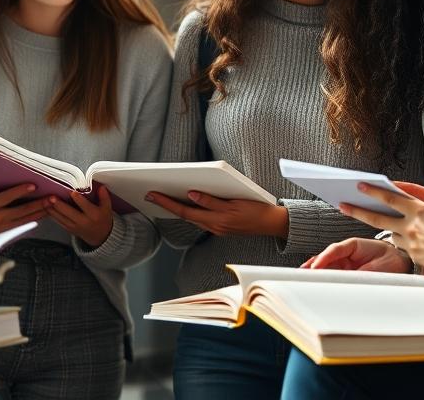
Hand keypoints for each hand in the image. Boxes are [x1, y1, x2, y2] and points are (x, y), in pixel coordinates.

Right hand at [0, 184, 48, 238]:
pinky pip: (24, 225)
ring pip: (26, 219)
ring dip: (41, 211)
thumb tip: (7, 183)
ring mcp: (4, 227)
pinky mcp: (7, 232)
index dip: (21, 191)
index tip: (33, 186)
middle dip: (39, 203)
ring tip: (52, 205)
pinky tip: (44, 213)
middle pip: (22, 210)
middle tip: (51, 198)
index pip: (8, 197)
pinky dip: (35, 218)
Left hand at [44, 186, 114, 246]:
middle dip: (59, 205)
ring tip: (45, 201)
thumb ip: (104, 197)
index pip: (85, 206)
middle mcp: (83, 221)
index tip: (72, 192)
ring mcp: (75, 226)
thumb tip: (101, 187)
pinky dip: (52, 215)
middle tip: (52, 197)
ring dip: (52, 209)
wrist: (100, 237)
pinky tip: (47, 208)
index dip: (78, 199)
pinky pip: (59, 222)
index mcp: (93, 215)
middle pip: (69, 212)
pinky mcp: (69, 229)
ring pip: (61, 217)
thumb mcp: (107, 208)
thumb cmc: (103, 220)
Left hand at [145, 190, 288, 236]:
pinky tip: (184, 204)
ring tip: (162, 198)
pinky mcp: (221, 227)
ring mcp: (218, 229)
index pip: (187, 211)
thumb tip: (191, 194)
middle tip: (150, 195)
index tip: (154, 194)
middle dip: (167, 204)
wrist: (272, 223)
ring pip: (192, 218)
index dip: (169, 203)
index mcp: (217, 220)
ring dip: (176, 208)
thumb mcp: (234, 202)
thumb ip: (212, 200)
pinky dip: (190, 211)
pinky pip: (201, 219)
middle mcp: (215, 226)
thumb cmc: (256, 208)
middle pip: (186, 215)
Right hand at [300, 237, 411, 272]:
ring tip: (303, 278)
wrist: (401, 262)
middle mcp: (347, 254)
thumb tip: (349, 281)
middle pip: (326, 258)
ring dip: (316, 272)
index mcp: (353, 245)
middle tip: (303, 274)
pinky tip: (313, 280)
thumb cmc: (391, 260)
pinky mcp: (347, 272)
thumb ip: (363, 273)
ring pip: (326, 266)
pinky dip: (323, 277)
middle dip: (314, 266)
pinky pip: (333, 274)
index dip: (324, 258)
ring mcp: (346, 262)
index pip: (334, 250)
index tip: (315, 267)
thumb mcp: (379, 267)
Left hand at [336, 166, 423, 270]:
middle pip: (378, 218)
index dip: (374, 191)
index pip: (390, 198)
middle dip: (358, 211)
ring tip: (374, 220)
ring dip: (382, 227)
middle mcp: (411, 227)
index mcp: (419, 212)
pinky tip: (400, 237)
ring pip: (390, 233)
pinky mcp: (416, 257)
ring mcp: (412, 244)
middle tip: (343, 205)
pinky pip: (402, 247)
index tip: (359, 185)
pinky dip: (399, 240)